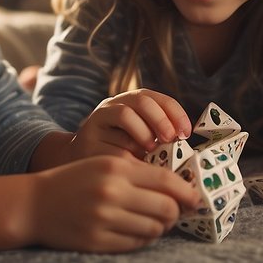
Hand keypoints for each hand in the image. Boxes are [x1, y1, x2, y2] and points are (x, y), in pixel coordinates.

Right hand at [28, 156, 198, 252]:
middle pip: (165, 208)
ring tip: (154, 222)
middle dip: (176, 213)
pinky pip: (135, 244)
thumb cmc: (75, 180)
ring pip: (153, 229)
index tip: (194, 198)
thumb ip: (139, 172)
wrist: (34, 204)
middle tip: (175, 213)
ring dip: (160, 228)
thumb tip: (179, 189)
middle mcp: (111, 193)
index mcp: (116, 168)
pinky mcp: (96, 242)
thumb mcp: (104, 165)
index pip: (166, 181)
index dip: (187, 191)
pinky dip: (142, 239)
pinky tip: (136, 231)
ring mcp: (103, 220)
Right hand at [71, 89, 191, 158]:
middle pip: (141, 100)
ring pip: (125, 114)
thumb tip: (185, 148)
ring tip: (150, 149)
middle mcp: (112, 105)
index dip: (175, 112)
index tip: (186, 132)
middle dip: (161, 119)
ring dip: (144, 132)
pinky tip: (132, 161)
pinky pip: (110, 139)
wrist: (75, 164)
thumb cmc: (115, 154)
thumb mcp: (138, 142)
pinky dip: (127, 150)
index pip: (156, 98)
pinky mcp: (86, 138)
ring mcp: (97, 119)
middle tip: (171, 139)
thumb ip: (157, 139)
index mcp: (128, 102)